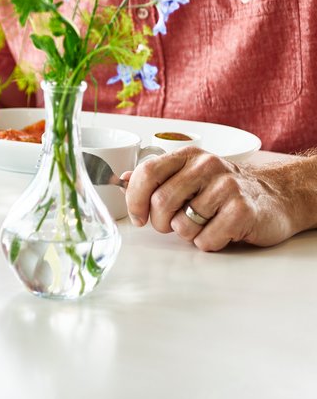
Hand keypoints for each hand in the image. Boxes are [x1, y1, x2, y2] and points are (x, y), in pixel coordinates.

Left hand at [124, 149, 303, 250]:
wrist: (276, 199)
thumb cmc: (225, 191)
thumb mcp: (191, 176)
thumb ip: (158, 178)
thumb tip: (122, 178)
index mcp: (189, 156)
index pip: (147, 172)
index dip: (134, 199)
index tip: (138, 218)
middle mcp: (207, 166)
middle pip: (161, 202)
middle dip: (161, 223)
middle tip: (173, 225)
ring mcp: (227, 187)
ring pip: (182, 225)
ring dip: (188, 234)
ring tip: (205, 224)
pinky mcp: (242, 210)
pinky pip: (206, 239)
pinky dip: (208, 242)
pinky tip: (221, 231)